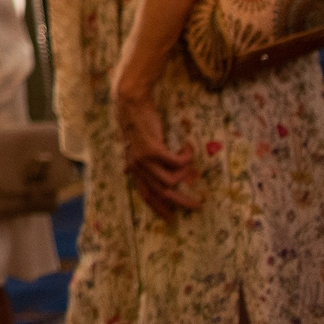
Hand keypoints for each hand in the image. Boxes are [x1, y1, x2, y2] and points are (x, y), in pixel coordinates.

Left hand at [113, 72, 200, 218]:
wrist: (131, 104)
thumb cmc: (135, 124)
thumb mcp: (132, 145)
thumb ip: (131, 159)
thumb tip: (126, 172)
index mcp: (133, 169)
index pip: (146, 195)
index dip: (158, 208)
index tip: (171, 219)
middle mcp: (137, 167)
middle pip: (161, 193)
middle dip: (180, 201)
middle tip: (197, 204)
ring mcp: (144, 159)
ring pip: (171, 180)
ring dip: (185, 175)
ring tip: (191, 164)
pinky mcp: (153, 149)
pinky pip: (176, 162)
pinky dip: (186, 158)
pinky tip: (188, 148)